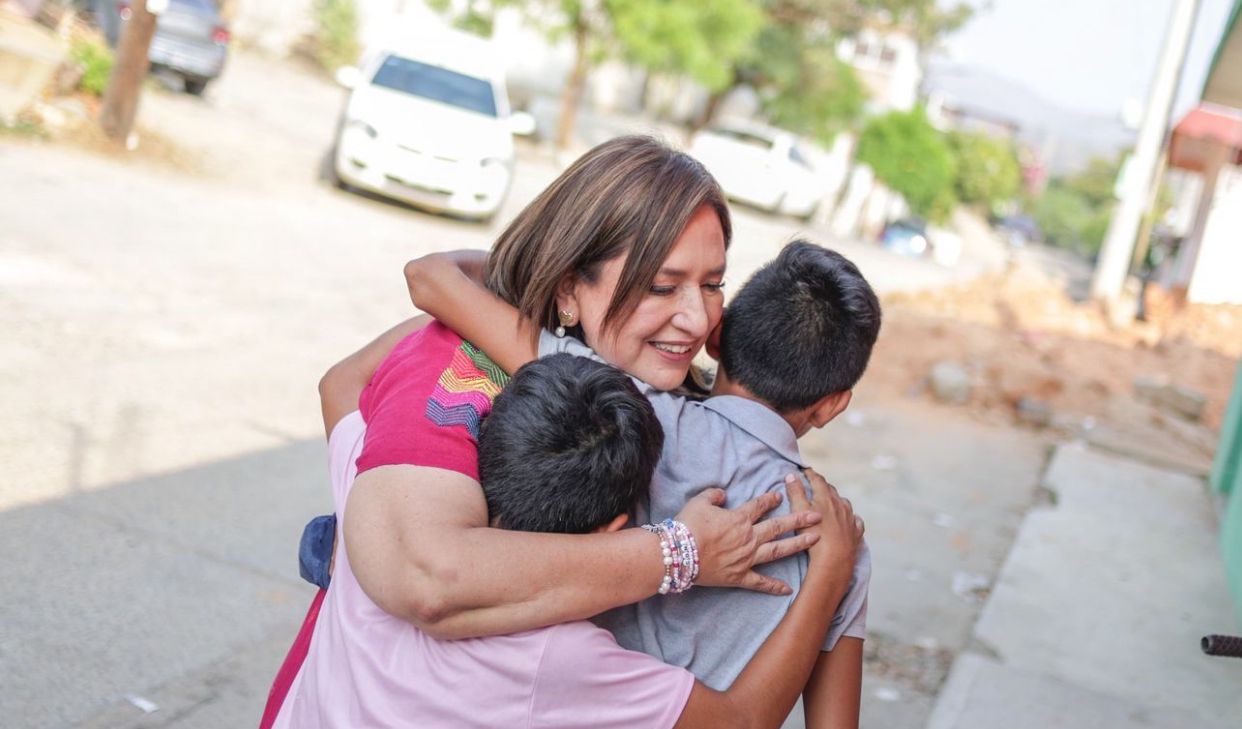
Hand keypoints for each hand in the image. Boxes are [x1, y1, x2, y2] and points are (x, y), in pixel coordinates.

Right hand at [675, 488, 823, 595]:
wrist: (678, 554)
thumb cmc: (687, 526)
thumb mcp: (698, 502)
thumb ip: (713, 495)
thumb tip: (722, 493)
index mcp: (739, 519)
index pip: (760, 506)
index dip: (771, 499)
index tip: (781, 496)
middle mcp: (748, 537)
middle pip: (779, 526)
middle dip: (799, 519)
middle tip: (817, 516)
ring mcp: (747, 558)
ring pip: (778, 551)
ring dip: (798, 545)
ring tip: (815, 540)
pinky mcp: (740, 576)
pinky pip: (761, 583)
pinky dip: (774, 587)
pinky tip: (788, 589)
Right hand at [785, 469, 861, 583]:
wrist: (833, 559)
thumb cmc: (813, 534)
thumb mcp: (798, 511)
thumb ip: (795, 491)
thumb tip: (792, 475)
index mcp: (826, 497)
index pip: (817, 480)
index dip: (810, 474)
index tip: (804, 470)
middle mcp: (841, 504)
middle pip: (831, 490)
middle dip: (822, 486)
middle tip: (815, 485)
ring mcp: (850, 518)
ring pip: (844, 504)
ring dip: (836, 501)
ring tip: (830, 503)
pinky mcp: (856, 532)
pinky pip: (855, 521)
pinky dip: (850, 518)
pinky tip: (848, 520)